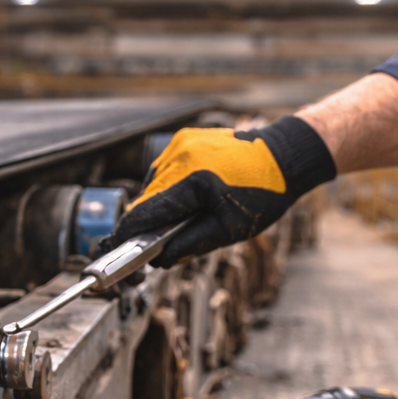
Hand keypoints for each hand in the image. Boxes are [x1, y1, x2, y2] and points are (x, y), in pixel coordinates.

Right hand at [105, 115, 336, 266]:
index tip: (114, 249)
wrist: (284, 156)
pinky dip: (170, 186)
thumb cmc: (263, 196)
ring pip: (154, 184)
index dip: (127, 233)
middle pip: (147, 199)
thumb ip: (189, 246)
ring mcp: (181, 144)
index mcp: (194, 181)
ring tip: (181, 217)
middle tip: (153, 245)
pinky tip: (188, 196)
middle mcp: (182, 157)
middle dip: (147, 223)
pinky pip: (165, 169)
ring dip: (159, 203)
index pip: (146, 211)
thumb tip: (158, 260)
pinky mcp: (184, 138)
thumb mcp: (229, 231)